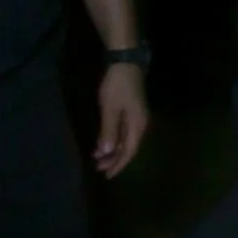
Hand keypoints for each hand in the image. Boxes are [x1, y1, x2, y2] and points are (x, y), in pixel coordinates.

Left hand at [94, 63, 149, 178]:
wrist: (126, 62)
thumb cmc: (117, 86)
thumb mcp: (110, 109)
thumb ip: (108, 131)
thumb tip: (106, 153)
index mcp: (137, 126)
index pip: (129, 152)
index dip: (118, 165)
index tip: (107, 175)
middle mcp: (140, 125)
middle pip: (128, 148)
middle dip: (114, 160)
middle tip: (98, 168)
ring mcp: (137, 118)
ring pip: (126, 141)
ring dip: (113, 151)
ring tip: (98, 158)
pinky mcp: (132, 112)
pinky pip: (124, 132)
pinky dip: (114, 140)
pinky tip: (104, 143)